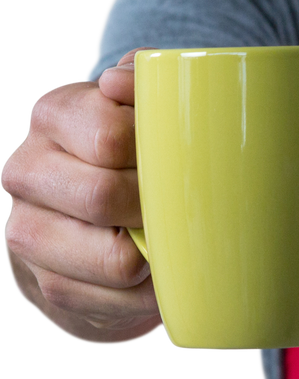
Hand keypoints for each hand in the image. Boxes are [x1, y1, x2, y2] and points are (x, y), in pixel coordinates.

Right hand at [0, 48, 162, 345]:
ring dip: (160, 253)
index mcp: (55, 113)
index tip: (187, 153)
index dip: (158, 150)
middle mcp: (26, 170)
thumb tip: (123, 80)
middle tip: (191, 200)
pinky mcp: (45, 285)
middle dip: (159, 204)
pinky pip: (112, 301)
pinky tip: (160, 270)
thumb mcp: (141, 100)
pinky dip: (150, 292)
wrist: (94, 204)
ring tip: (179, 236)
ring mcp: (27, 232)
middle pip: (103, 196)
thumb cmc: (135, 140)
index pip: (109, 135)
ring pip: (113, 259)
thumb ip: (146, 78)